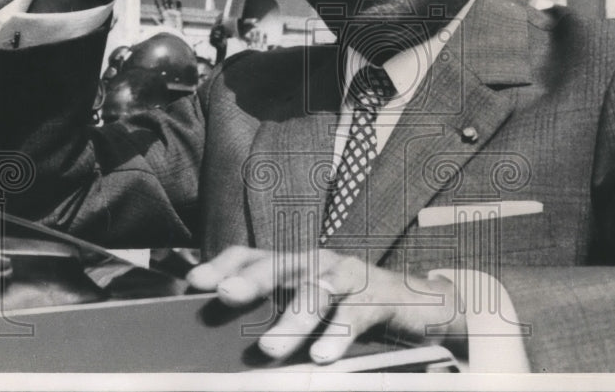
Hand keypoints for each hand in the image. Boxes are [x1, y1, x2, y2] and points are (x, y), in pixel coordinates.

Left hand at [152, 0, 183, 30]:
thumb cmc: (168, 32)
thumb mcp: (161, 26)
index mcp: (163, 15)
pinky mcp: (179, 15)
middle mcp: (168, 13)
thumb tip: (151, 15)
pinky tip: (178, 0)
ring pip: (172, 4)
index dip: (157, 2)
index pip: (159, 7)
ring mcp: (174, 13)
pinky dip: (179, 4)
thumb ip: (156, 21)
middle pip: (165, 3)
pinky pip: (179, 8)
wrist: (175, 35)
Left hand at [187, 246, 466, 363]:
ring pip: (317, 291)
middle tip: (225, 296)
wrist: (419, 306)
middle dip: (251, 280)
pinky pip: (355, 315)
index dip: (224, 265)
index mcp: (294, 267)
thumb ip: (274, 318)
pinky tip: (322, 356)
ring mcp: (349, 276)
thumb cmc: (352, 310)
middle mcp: (317, 264)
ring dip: (292, 320)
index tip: (195, 283)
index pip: (252, 256)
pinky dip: (337, 335)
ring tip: (269, 348)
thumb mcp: (310, 310)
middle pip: (279, 266)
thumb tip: (226, 340)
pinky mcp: (379, 297)